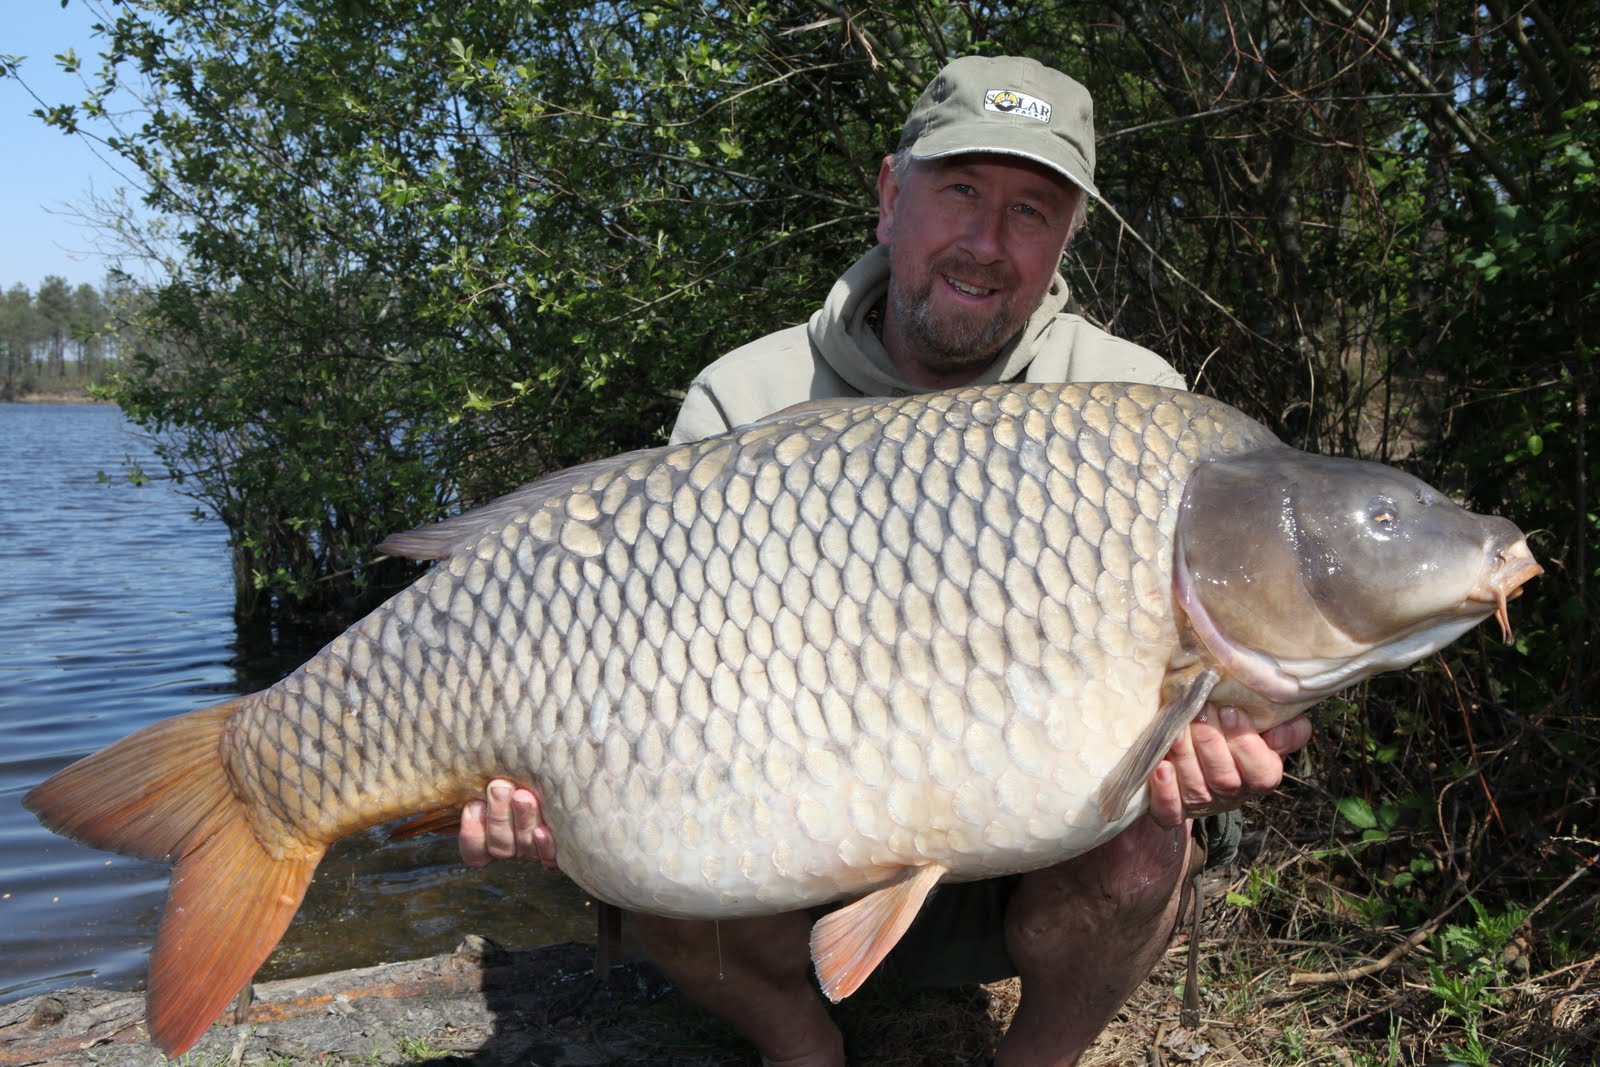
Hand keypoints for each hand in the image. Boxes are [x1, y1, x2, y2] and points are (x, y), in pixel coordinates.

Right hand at [459, 779, 559, 870]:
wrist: (566, 771)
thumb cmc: (522, 769)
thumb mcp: (496, 772)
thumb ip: (479, 776)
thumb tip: (451, 753)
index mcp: (491, 836)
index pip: (475, 851)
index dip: (471, 834)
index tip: (472, 805)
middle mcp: (513, 846)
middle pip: (500, 846)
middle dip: (498, 816)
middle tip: (500, 787)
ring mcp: (535, 849)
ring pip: (523, 847)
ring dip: (522, 820)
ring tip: (523, 795)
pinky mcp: (561, 848)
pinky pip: (550, 857)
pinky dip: (545, 845)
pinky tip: (544, 831)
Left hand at [1145, 708, 1311, 828]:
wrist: (1189, 758)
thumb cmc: (1229, 736)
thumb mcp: (1260, 731)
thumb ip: (1281, 729)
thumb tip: (1294, 724)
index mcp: (1258, 778)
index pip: (1262, 773)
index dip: (1245, 742)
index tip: (1230, 709)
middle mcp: (1230, 796)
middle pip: (1225, 780)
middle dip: (1210, 742)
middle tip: (1199, 710)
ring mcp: (1200, 806)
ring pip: (1196, 790)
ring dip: (1185, 756)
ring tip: (1176, 728)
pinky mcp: (1169, 813)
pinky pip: (1169, 812)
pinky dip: (1165, 792)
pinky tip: (1161, 768)